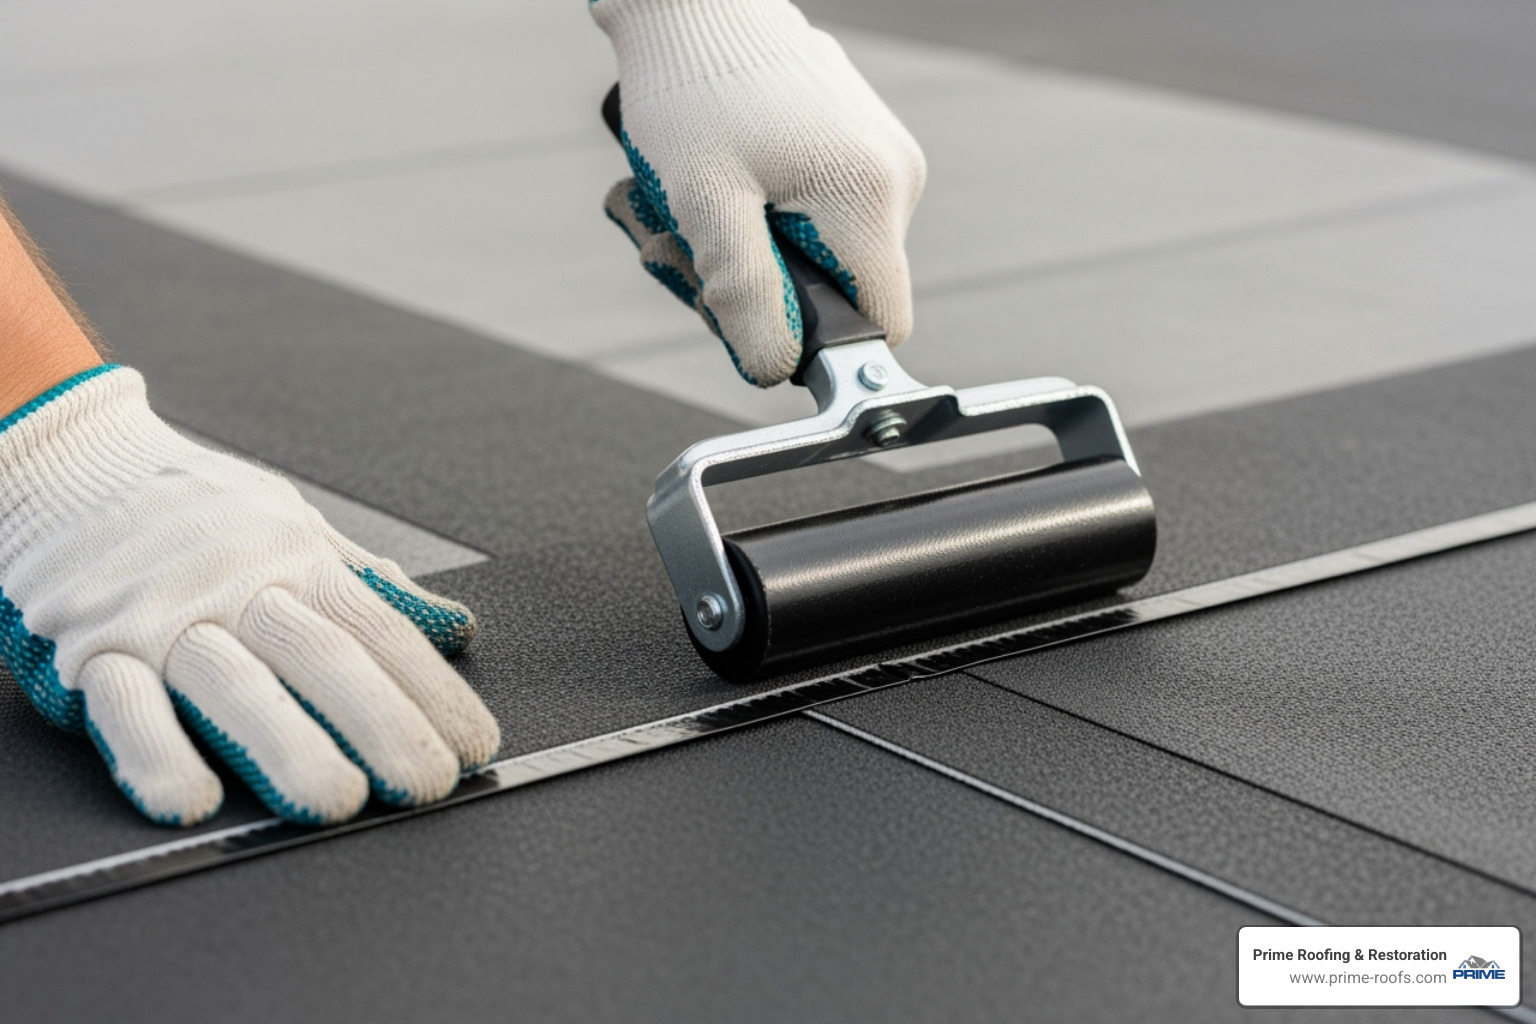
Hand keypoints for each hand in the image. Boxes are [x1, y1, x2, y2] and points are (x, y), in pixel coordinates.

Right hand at [0, 366, 499, 825]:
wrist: (66, 458)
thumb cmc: (188, 505)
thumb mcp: (293, 525)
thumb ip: (370, 585)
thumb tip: (452, 628)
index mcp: (294, 561)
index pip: (379, 630)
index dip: (431, 691)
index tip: (472, 744)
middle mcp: (236, 589)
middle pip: (323, 659)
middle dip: (381, 725)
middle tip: (424, 782)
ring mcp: (162, 619)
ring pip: (235, 686)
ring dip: (288, 747)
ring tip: (335, 801)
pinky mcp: (89, 649)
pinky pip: (126, 707)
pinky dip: (157, 753)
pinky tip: (190, 799)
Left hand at [594, 0, 925, 385]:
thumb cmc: (690, 88)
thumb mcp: (703, 202)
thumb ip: (744, 295)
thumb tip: (778, 367)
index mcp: (870, 196)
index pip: (880, 324)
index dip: (815, 342)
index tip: (747, 315)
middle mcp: (896, 177)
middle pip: (842, 293)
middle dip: (761, 291)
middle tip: (687, 251)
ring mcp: (882, 155)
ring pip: (823, 255)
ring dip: (750, 252)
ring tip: (692, 205)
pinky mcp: (859, 140)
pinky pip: (818, 214)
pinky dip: (761, 215)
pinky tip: (718, 180)